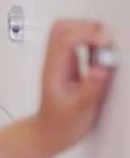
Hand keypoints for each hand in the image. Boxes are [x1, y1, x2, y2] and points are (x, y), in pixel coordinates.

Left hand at [35, 20, 112, 151]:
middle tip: (105, 40)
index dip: (86, 35)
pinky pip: (75, 41)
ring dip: (87, 30)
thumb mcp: (80, 110)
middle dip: (86, 26)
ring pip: (66, 31)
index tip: (105, 42)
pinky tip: (100, 51)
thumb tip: (101, 68)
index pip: (64, 40)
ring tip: (104, 45)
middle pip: (61, 28)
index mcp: (54, 70)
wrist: (50, 131)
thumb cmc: (61, 123)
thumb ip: (91, 89)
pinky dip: (89, 40)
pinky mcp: (68, 63)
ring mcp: (59, 61)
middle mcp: (54, 62)